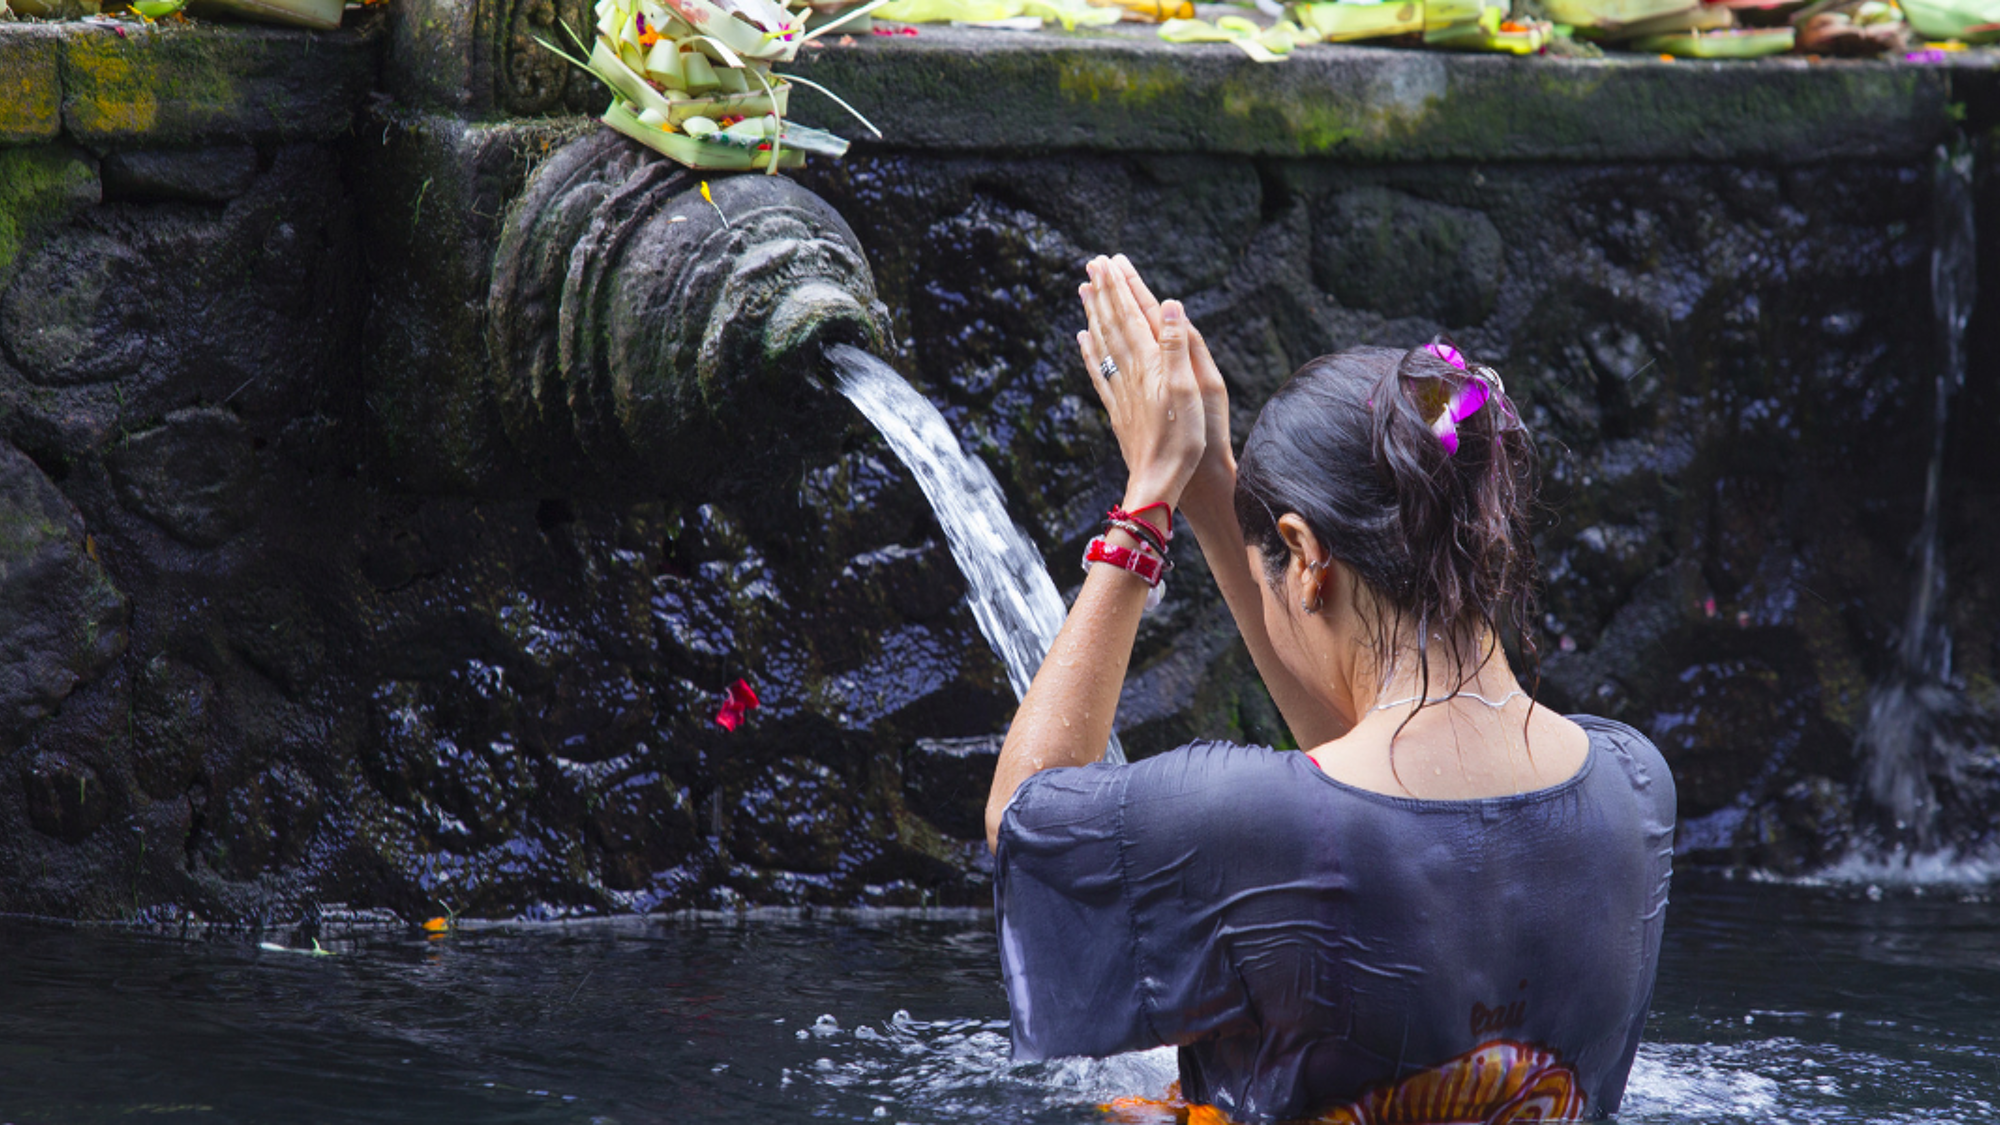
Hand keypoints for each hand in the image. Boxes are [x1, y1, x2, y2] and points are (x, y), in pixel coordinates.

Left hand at [1097, 257, 1233, 495]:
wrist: (1158, 482)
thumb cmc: (1182, 440)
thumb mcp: (1190, 390)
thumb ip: (1176, 345)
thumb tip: (1168, 304)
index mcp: (1149, 363)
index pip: (1131, 315)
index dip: (1121, 287)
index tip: (1110, 261)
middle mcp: (1130, 372)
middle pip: (1113, 323)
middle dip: (1104, 291)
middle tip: (1093, 262)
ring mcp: (1120, 390)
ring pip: (1102, 343)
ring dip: (1094, 313)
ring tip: (1085, 290)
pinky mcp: (1117, 408)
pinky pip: (1099, 371)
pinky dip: (1090, 351)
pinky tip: (1083, 339)